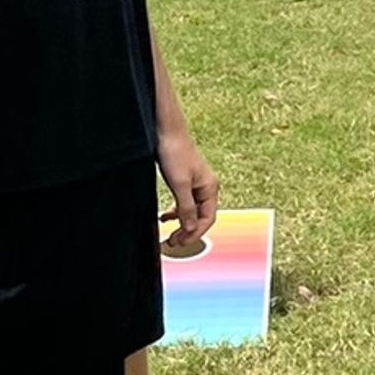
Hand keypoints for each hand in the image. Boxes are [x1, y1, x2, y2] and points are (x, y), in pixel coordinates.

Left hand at [157, 120, 218, 247]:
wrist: (165, 131)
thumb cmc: (175, 152)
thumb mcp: (179, 184)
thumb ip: (186, 208)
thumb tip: (191, 229)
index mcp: (210, 188)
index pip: (207, 219)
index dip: (194, 233)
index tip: (180, 242)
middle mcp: (206, 187)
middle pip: (200, 218)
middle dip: (187, 232)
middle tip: (172, 243)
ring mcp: (195, 184)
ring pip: (191, 212)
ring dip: (181, 224)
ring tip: (170, 235)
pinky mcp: (184, 181)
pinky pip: (183, 203)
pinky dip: (175, 213)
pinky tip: (164, 217)